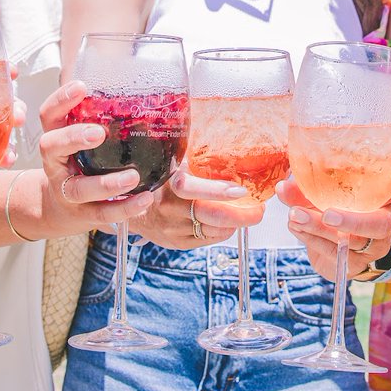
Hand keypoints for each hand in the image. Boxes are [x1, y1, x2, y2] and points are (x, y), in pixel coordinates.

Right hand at [38, 81, 152, 231]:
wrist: (62, 208)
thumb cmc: (82, 163)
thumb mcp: (83, 139)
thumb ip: (102, 119)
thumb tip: (149, 95)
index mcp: (56, 137)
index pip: (49, 114)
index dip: (60, 100)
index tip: (81, 87)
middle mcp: (55, 163)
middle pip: (51, 146)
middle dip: (74, 138)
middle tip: (99, 133)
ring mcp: (66, 190)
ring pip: (79, 188)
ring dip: (107, 183)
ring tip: (133, 177)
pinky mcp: (82, 214)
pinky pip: (102, 213)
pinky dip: (124, 208)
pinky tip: (144, 200)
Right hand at [125, 166, 261, 249]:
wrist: (131, 208)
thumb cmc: (160, 179)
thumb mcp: (172, 163)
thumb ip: (195, 160)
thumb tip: (231, 146)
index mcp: (169, 183)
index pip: (194, 189)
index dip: (220, 191)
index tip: (242, 190)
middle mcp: (170, 209)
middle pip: (213, 217)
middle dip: (243, 216)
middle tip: (259, 210)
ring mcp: (173, 229)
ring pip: (215, 231)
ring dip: (235, 223)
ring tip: (247, 213)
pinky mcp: (177, 243)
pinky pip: (209, 239)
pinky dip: (223, 231)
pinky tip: (227, 222)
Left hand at [277, 163, 390, 281]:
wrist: (345, 251)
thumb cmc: (340, 211)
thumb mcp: (331, 195)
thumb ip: (309, 188)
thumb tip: (282, 187)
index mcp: (384, 199)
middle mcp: (383, 223)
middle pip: (377, 224)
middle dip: (352, 220)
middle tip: (327, 213)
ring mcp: (369, 248)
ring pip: (348, 241)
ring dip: (318, 228)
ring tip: (295, 215)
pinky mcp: (352, 265)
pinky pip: (330, 252)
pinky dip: (309, 238)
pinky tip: (295, 227)